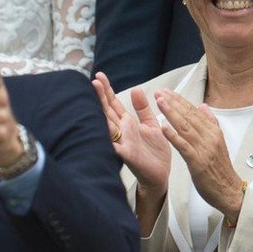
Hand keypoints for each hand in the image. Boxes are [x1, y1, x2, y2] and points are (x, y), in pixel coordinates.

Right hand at [93, 71, 170, 194]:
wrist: (159, 175)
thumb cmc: (154, 153)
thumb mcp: (151, 125)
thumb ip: (143, 108)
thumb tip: (136, 89)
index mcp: (128, 124)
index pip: (114, 104)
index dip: (107, 90)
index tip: (100, 76)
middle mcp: (121, 132)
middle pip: (108, 111)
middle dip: (101, 97)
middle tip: (94, 81)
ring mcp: (122, 143)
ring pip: (108, 126)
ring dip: (100, 115)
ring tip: (92, 101)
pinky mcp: (127, 155)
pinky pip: (115, 147)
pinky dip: (108, 141)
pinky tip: (101, 133)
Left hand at [154, 88, 245, 220]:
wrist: (228, 190)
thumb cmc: (219, 169)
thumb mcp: (217, 142)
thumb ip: (210, 124)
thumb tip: (204, 107)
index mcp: (213, 132)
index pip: (194, 111)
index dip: (180, 100)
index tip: (167, 91)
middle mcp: (209, 137)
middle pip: (189, 116)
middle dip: (173, 102)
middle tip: (159, 92)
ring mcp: (204, 149)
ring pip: (186, 127)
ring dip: (171, 113)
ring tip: (159, 102)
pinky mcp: (198, 162)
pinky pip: (184, 146)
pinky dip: (174, 136)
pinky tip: (164, 127)